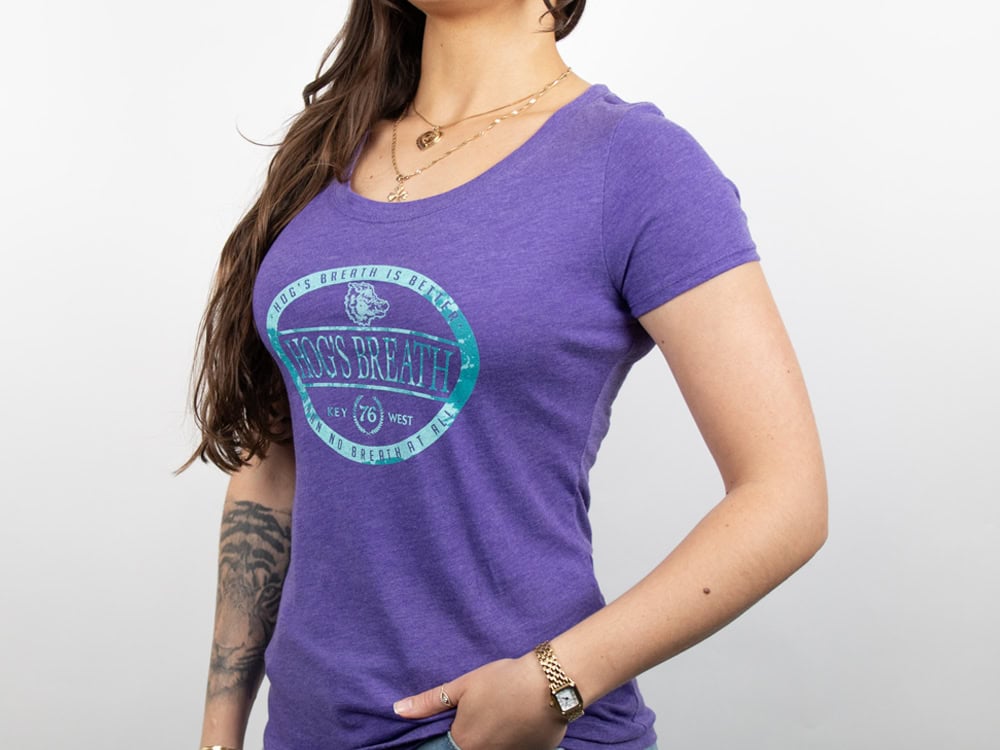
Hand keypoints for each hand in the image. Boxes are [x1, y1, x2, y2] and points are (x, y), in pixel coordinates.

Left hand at [393, 653, 569, 749]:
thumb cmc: (504, 682)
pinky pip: (518, 749)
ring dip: (495, 737)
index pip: (446, 749)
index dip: (449, 737)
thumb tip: (398, 710)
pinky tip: (522, 719)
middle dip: (474, 735)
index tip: (457, 725)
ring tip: (504, 714)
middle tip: (487, 713)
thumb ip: (430, 702)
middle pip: (473, 748)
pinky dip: (516, 739)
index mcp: (465, 744)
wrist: (551, 685)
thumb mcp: (463, 686)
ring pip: (496, 748)